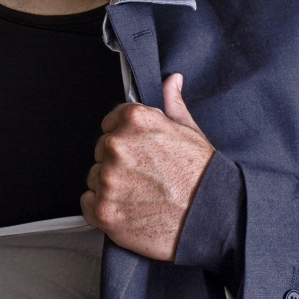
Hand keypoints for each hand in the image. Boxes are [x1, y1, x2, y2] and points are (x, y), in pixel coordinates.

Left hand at [81, 73, 214, 259]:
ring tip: (141, 195)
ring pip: (95, 178)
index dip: (124, 139)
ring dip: (110, 187)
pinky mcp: (103, 209)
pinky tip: (128, 210)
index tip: (137, 152)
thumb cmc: (202, 176)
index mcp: (136, 120)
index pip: (110, 123)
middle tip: (144, 177)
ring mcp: (108, 178)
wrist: (212, 217)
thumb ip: (172, 103)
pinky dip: (102, 208)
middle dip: (118, 163)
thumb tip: (171, 81)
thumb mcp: (190, 131)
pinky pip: (87, 203)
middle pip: (101, 151)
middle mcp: (117, 145)